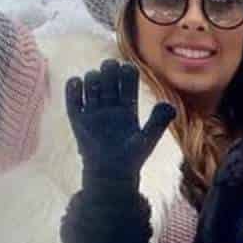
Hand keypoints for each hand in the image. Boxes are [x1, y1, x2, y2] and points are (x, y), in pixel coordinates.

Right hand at [64, 59, 175, 185]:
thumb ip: (158, 122)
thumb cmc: (131, 158)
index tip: (127, 70)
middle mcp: (111, 105)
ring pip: (91, 84)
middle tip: (109, 68)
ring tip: (95, 82)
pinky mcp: (78, 119)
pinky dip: (73, 88)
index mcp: (129, 107)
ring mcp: (94, 111)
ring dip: (92, 78)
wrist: (110, 174)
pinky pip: (73, 99)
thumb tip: (169, 105)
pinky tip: (77, 82)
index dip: (127, 72)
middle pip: (109, 78)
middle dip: (109, 69)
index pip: (128, 81)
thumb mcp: (147, 140)